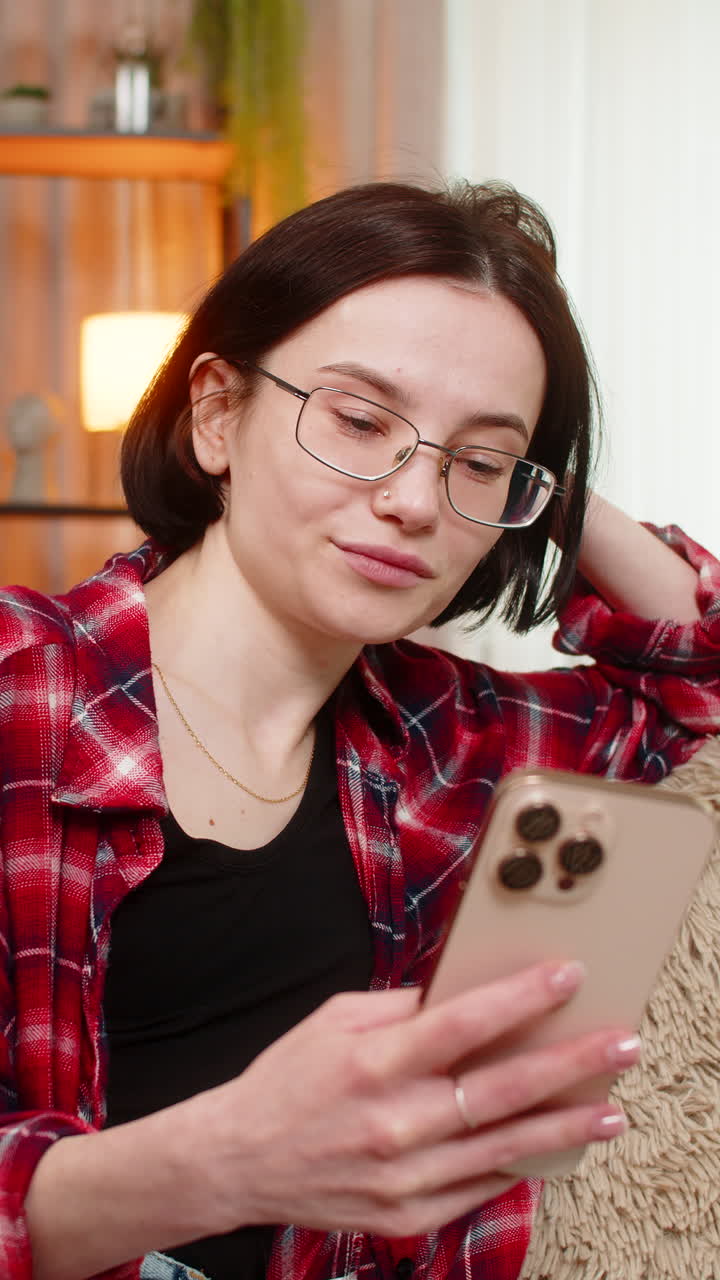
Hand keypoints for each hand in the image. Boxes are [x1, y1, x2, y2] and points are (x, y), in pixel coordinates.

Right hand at [192, 960, 637, 1239]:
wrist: (239, 1160)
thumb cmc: (287, 1081)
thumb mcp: (334, 1021)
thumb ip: (399, 1009)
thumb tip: (459, 996)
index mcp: (375, 1064)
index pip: (464, 1024)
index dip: (521, 999)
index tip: (567, 976)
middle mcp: (396, 1123)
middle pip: (502, 1090)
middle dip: (570, 1064)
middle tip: (620, 1046)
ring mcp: (404, 1177)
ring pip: (504, 1147)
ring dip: (564, 1126)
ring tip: (609, 1108)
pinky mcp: (406, 1215)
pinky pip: (476, 1187)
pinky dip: (515, 1165)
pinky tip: (550, 1147)